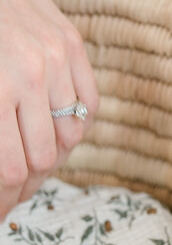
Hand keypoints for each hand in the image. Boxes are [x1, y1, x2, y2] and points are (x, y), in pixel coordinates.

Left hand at [0, 0, 98, 219]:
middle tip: (12, 195)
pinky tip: (55, 134)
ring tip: (33, 167)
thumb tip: (2, 172)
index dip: (4, 198)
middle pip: (41, 159)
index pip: (8, 168)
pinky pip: (89, 105)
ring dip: (51, 160)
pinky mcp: (75, 46)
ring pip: (70, 137)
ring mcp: (59, 60)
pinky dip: (76, 127)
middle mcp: (31, 76)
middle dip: (25, 187)